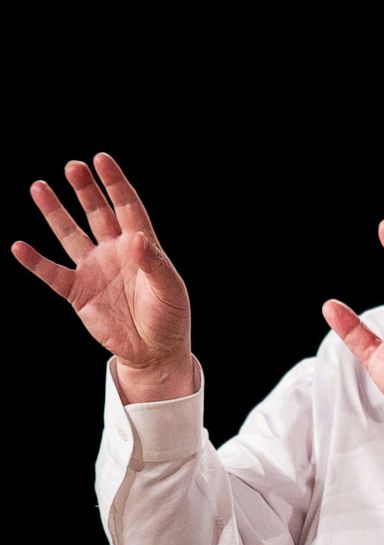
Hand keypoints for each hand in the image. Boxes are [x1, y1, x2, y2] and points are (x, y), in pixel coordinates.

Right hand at [11, 153, 192, 398]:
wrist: (154, 351)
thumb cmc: (169, 316)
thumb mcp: (169, 290)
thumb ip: (154, 264)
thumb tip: (137, 238)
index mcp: (142, 246)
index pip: (127, 207)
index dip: (115, 183)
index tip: (101, 159)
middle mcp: (115, 251)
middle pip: (98, 213)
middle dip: (86, 190)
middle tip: (73, 166)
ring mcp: (95, 270)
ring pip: (71, 234)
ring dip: (55, 213)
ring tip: (39, 187)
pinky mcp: (78, 292)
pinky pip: (53, 273)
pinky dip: (36, 262)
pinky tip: (20, 247)